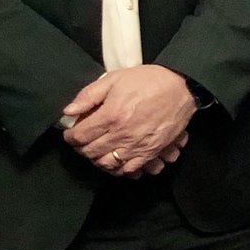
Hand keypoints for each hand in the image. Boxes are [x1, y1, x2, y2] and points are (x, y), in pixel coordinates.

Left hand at [61, 65, 194, 176]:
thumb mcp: (116, 78)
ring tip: (98, 150)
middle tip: (83, 141)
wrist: (182, 87)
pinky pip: (128, 170)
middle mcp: (121, 135)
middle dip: (81, 148)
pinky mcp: (150, 152)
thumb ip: (89, 95)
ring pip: (106, 164)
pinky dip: (118, 169)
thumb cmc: (149, 80)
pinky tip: (116, 160)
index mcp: (111, 116)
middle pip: (90, 152)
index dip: (70, 136)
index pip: (79, 136)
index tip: (70, 132)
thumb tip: (68, 112)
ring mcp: (136, 146)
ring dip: (97, 159)